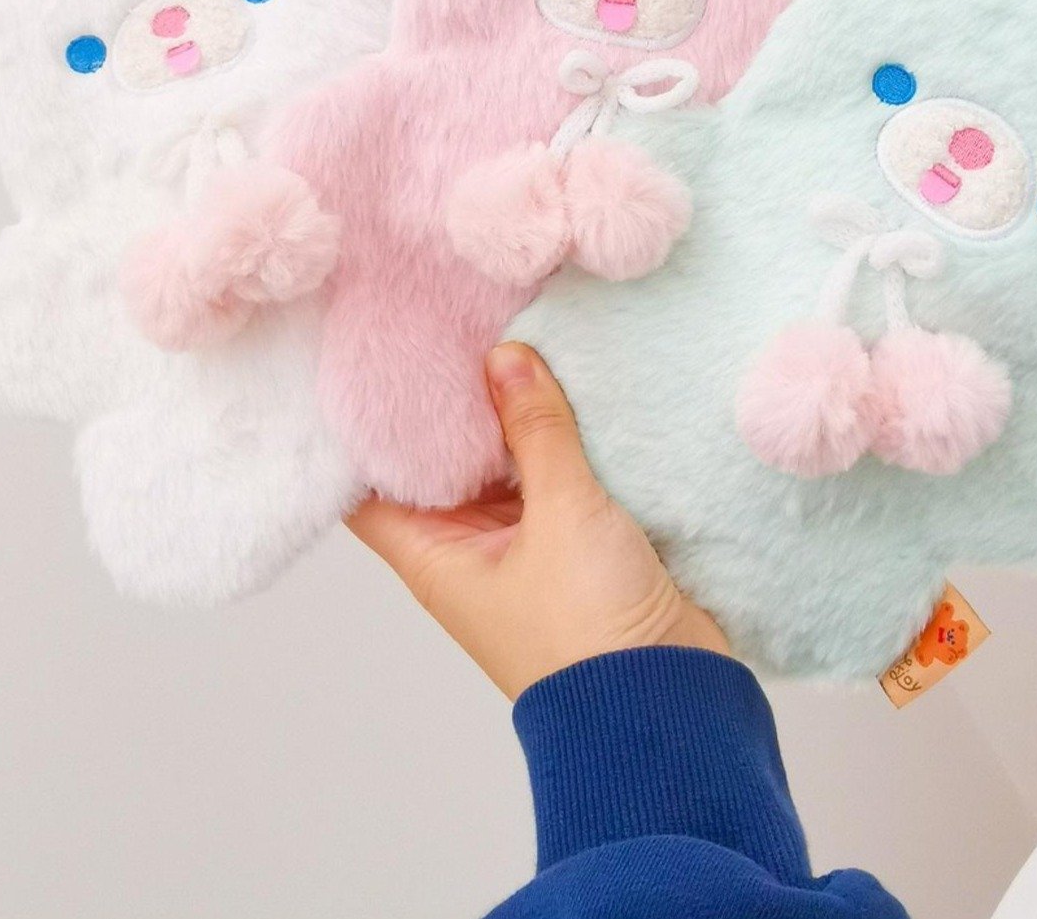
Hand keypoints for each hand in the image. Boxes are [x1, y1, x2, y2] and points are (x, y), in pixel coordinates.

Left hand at [346, 342, 729, 698]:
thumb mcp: (563, 514)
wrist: (669, 704)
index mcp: (436, 557)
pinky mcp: (574, 546)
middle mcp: (469, 552)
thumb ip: (537, 431)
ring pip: (502, 470)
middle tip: (456, 331)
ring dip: (511, 421)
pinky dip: (557, 442)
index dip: (367, 432)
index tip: (379, 368)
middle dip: (451, 408)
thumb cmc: (590, 630)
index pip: (370, 488)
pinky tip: (567, 388)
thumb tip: (503, 358)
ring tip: (512, 343)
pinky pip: (554, 481)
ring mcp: (523, 549)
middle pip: (441, 467)